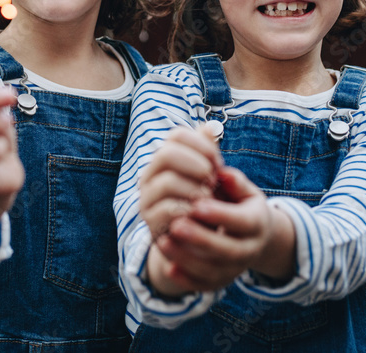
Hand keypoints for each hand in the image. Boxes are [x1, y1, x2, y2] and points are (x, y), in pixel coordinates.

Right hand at [138, 125, 222, 240]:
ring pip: (168, 182)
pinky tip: (200, 213)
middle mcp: (151, 174)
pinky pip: (167, 209)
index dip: (202, 145)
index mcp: (165, 158)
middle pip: (167, 153)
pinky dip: (188, 210)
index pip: (177, 135)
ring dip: (195, 189)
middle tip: (212, 180)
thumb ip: (208, 152)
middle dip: (196, 166)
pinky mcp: (151, 221)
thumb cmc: (206, 200)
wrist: (198, 238)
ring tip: (208, 198)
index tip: (217, 162)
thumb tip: (211, 127)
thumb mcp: (210, 175)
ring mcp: (147, 197)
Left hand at [151, 167, 296, 290]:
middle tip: (176, 225)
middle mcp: (249, 250)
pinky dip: (186, 280)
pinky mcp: (221, 282)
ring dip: (187, 259)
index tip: (196, 204)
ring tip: (163, 241)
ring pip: (213, 271)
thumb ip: (234, 182)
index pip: (242, 222)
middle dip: (201, 239)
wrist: (254, 237)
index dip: (220, 214)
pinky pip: (204, 285)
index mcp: (257, 224)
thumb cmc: (242, 205)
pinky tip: (168, 268)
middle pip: (228, 250)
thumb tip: (222, 172)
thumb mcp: (245, 191)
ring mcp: (235, 269)